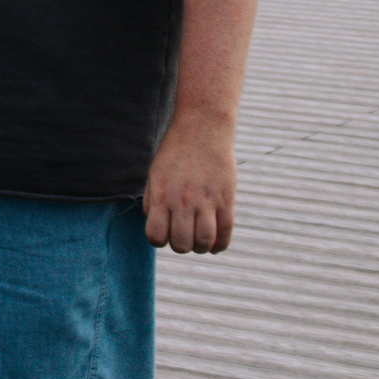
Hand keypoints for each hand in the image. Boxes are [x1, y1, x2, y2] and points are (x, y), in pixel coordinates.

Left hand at [143, 111, 236, 253]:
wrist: (202, 130)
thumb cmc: (175, 153)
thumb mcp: (155, 174)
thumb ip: (151, 200)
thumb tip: (154, 224)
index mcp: (160, 195)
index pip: (155, 236)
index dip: (158, 240)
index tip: (164, 233)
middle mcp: (182, 201)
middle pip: (181, 244)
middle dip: (181, 246)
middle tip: (184, 236)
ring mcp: (206, 201)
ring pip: (204, 242)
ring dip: (201, 248)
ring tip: (200, 241)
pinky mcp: (226, 200)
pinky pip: (225, 232)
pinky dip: (220, 245)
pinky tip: (215, 244)